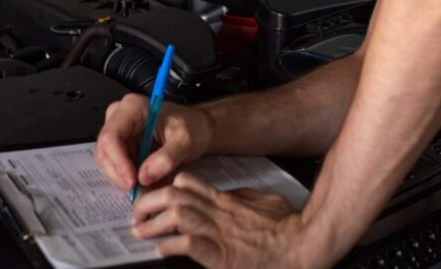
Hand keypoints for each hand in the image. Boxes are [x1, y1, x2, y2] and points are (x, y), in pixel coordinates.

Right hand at [94, 93, 212, 190]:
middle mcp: (120, 116)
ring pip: (107, 161)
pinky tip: (144, 182)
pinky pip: (115, 167)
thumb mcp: (186, 140)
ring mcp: (119, 131)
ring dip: (123, 178)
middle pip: (104, 150)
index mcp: (133, 107)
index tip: (132, 181)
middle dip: (119, 173)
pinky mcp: (121, 146)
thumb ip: (167, 158)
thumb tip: (145, 176)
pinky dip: (127, 178)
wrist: (197, 128)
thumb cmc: (192, 126)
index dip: (118, 161)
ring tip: (146, 186)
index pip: (111, 136)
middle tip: (138, 190)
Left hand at [131, 172, 316, 268]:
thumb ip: (246, 198)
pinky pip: (191, 245)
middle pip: (176, 196)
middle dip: (151, 202)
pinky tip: (162, 249)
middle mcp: (220, 214)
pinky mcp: (223, 256)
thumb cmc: (288, 228)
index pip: (189, 183)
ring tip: (140, 231)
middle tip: (137, 213)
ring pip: (178, 215)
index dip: (166, 186)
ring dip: (154, 224)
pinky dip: (172, 246)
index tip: (153, 195)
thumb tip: (233, 195)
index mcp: (227, 202)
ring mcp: (221, 233)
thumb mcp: (267, 202)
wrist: (303, 246)